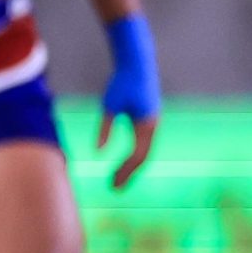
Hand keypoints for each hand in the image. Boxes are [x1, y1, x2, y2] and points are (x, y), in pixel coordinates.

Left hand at [98, 13, 159, 189]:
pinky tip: (124, 162)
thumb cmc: (122, 83)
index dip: (124, 171)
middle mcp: (153, 126)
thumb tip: (98, 152)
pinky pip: (144, 143)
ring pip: (145, 151)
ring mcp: (153, 123)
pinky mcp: (149, 119)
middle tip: (114, 188)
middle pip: (143, 157)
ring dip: (132, 166)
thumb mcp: (110, 105)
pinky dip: (135, 155)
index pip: (136, 155)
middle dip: (129, 173)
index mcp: (146, 124)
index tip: (112, 183)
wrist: (137, 64)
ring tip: (117, 179)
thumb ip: (106, 128)